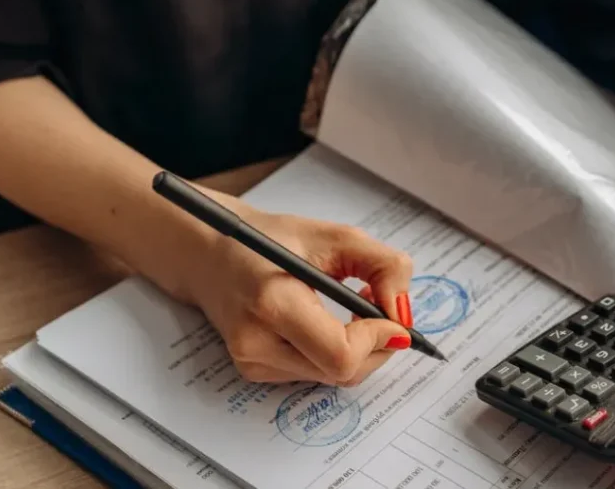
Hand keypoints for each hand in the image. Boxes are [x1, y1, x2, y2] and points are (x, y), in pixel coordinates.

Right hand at [184, 190, 414, 386]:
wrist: (211, 252)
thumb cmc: (272, 239)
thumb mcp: (335, 236)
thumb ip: (382, 267)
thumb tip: (404, 313)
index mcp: (273, 302)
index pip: (341, 354)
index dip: (378, 340)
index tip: (393, 318)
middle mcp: (257, 342)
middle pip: (343, 372)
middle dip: (376, 346)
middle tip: (379, 308)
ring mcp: (252, 362)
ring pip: (333, 377)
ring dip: (357, 349)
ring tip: (352, 309)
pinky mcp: (254, 371)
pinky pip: (315, 373)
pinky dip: (334, 352)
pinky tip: (326, 322)